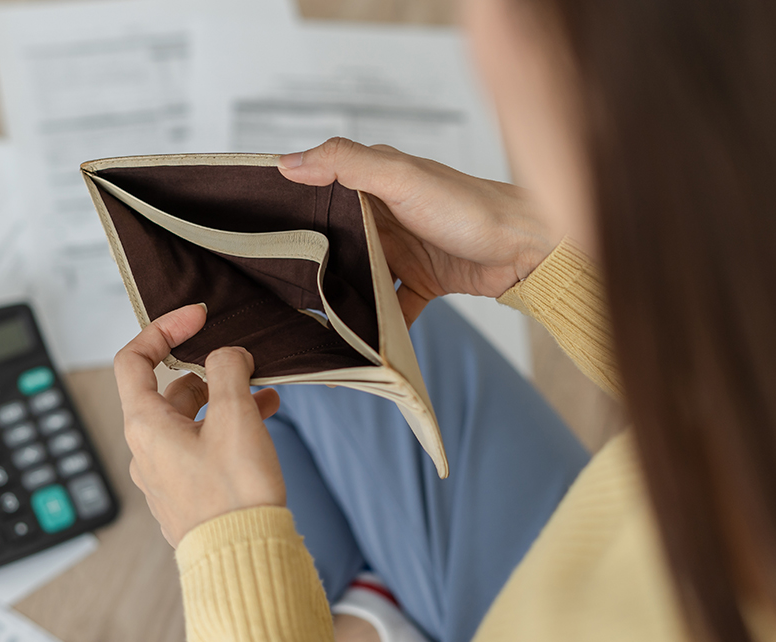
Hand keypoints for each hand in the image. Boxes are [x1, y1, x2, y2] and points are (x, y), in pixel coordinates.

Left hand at [114, 304, 285, 546]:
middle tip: (244, 363)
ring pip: (191, 420)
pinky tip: (262, 424)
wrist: (245, 559)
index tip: (197, 317)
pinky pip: (202, 447)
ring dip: (225, 401)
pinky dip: (227, 429)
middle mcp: (147, 450)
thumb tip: (227, 356)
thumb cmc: (234, 495)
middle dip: (209, 372)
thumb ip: (228, 371)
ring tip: (265, 396)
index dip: (162, 329)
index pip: (133, 360)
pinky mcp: (187, 494)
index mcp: (145, 426)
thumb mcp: (235, 417)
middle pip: (169, 390)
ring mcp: (165, 475)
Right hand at [278, 137, 557, 323]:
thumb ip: (345, 164)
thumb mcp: (401, 176)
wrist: (527, 248)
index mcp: (373, 181)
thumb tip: (286, 162)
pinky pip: (389, 308)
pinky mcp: (420, 282)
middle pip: (332, 236)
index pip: (319, 186)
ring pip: (356, 275)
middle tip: (266, 282)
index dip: (286, 202)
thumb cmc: (468, 206)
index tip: (248, 225)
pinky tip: (356, 345)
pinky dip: (376, 327)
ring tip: (304, 317)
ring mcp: (401, 251)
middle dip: (304, 257)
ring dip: (337, 295)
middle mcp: (383, 214)